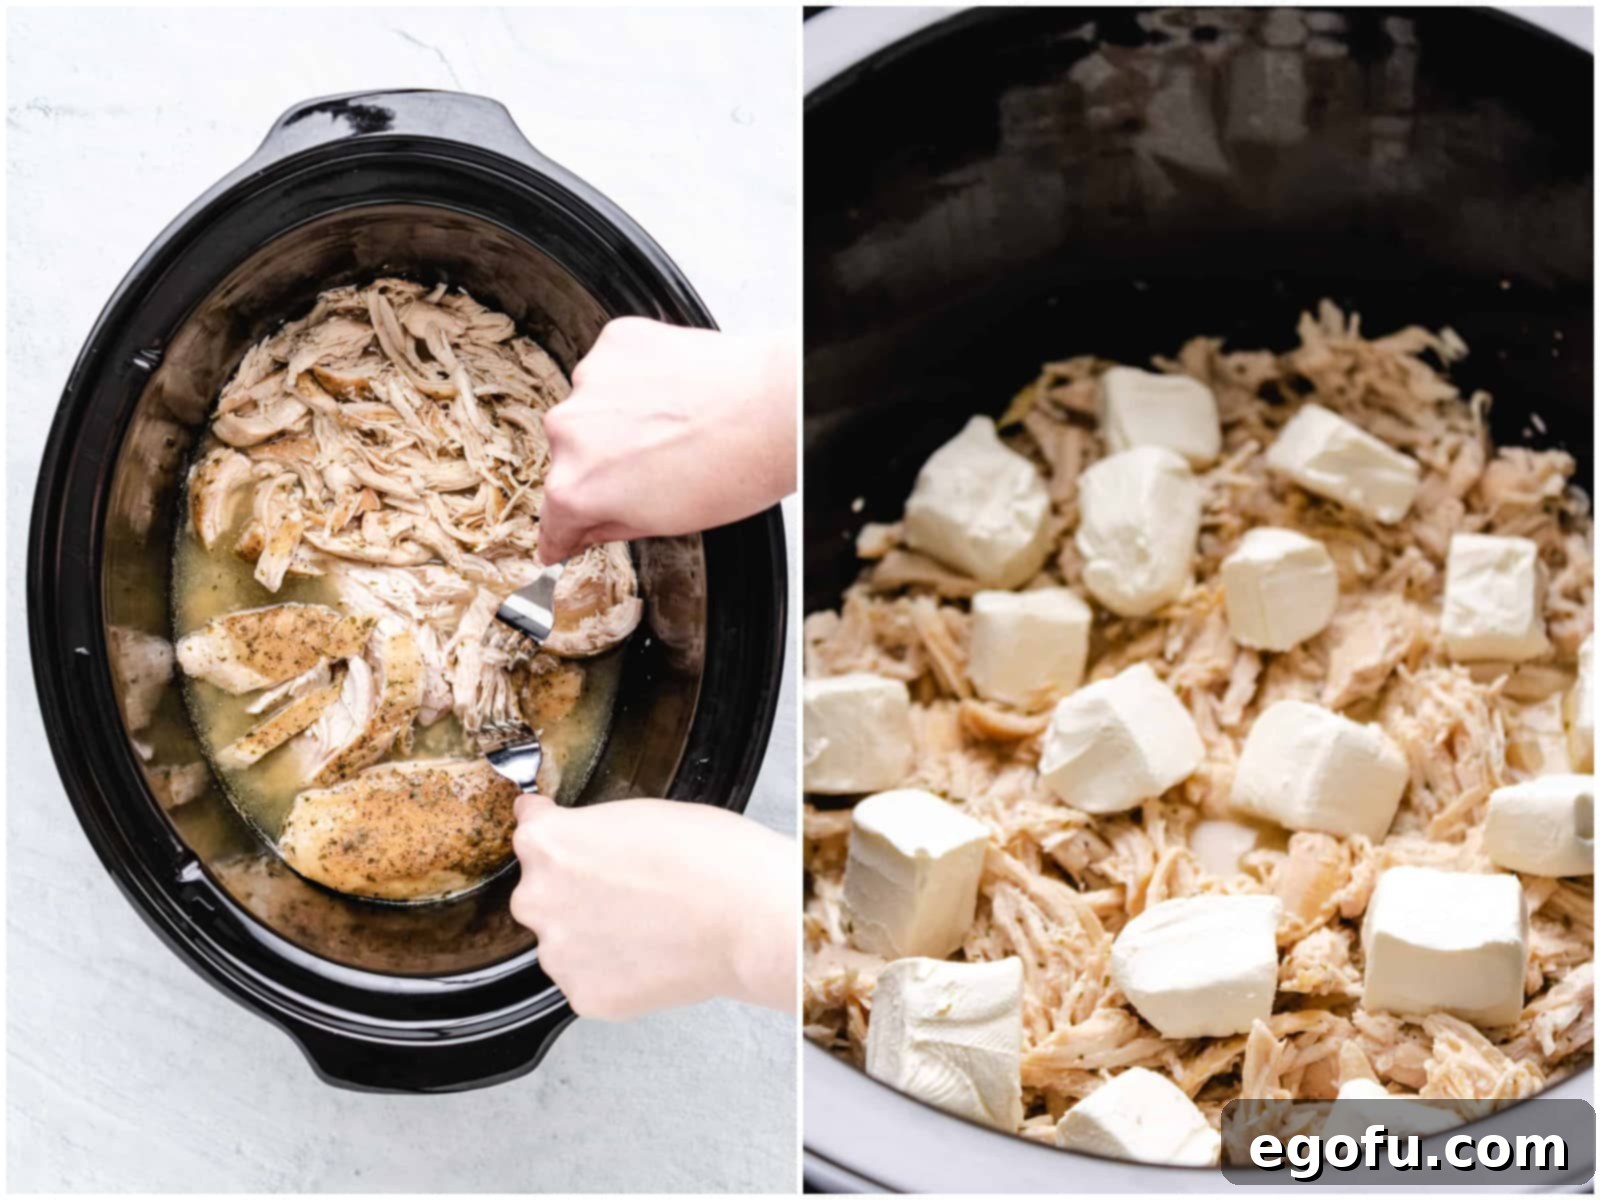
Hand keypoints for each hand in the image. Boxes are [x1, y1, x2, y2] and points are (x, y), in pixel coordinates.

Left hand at [509, 795, 796, 1019]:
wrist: (748, 918)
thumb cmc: (710, 857)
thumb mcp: (639, 813)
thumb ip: (588, 828)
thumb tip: (571, 836)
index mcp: (547, 843)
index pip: (529, 827)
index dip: (558, 828)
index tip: (570, 835)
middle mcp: (537, 899)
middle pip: (541, 890)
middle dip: (574, 888)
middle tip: (628, 887)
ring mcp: (558, 954)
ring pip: (564, 939)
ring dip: (591, 933)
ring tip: (647, 923)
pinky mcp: (584, 997)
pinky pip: (588, 978)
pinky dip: (613, 970)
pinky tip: (649, 952)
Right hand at [537, 318, 795, 562]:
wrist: (774, 409)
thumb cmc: (734, 470)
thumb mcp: (664, 524)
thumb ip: (609, 525)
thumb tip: (586, 527)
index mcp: (576, 488)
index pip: (553, 522)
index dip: (564, 535)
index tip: (563, 538)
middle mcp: (568, 431)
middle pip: (572, 458)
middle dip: (602, 466)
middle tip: (651, 470)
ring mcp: (589, 381)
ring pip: (592, 409)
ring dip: (617, 418)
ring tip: (670, 427)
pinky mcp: (615, 343)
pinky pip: (614, 368)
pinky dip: (635, 379)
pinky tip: (672, 393)